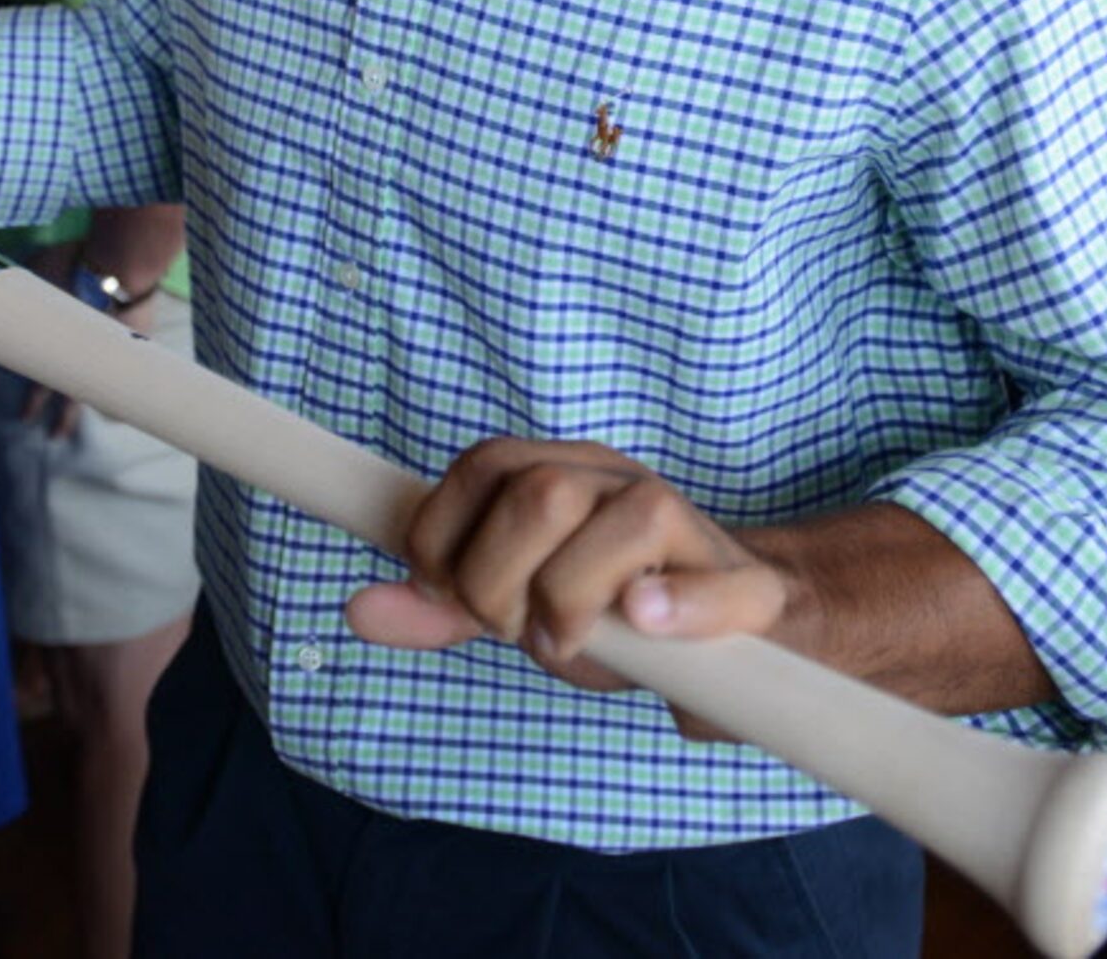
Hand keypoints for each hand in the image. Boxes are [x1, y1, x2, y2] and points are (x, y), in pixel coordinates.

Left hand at [345, 438, 793, 729]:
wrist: (749, 627)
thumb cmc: (619, 609)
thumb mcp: (522, 606)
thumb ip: (447, 607)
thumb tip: (356, 608)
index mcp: (564, 474)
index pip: (484, 464)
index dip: (442, 529)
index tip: (441, 590)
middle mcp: (620, 483)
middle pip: (539, 492)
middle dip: (497, 578)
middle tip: (511, 631)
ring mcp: (689, 528)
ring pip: (624, 519)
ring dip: (572, 597)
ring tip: (566, 642)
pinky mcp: (749, 587)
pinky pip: (713, 582)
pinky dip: (676, 606)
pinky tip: (645, 624)